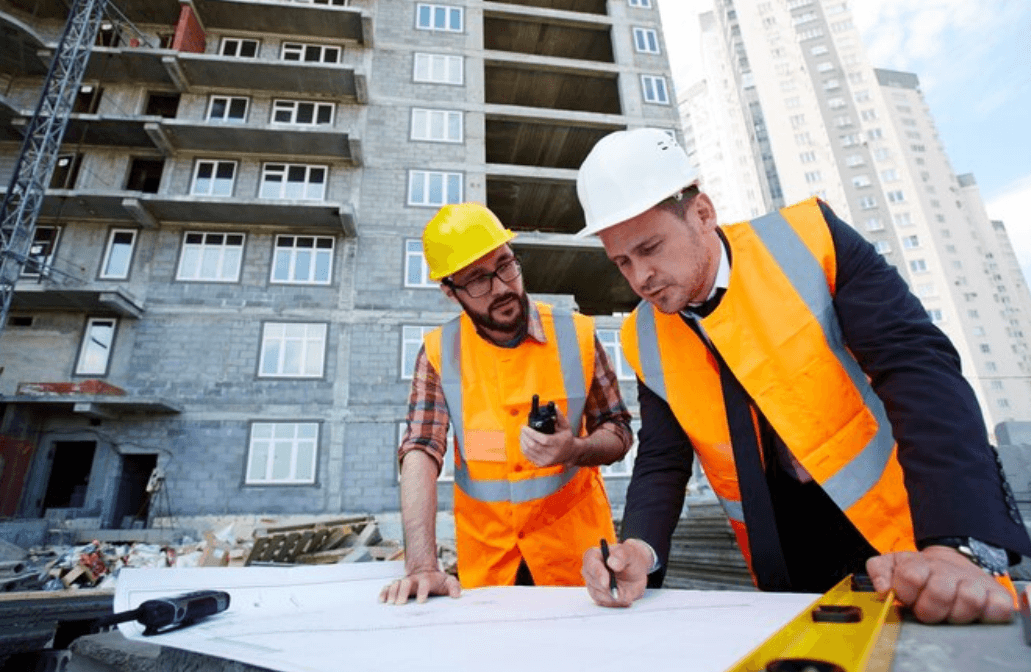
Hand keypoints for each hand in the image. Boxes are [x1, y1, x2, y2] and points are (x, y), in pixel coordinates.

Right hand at [378, 569, 460, 604]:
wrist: (426, 572)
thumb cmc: (438, 581)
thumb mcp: (448, 581)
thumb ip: (454, 586)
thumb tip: (456, 595)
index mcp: (426, 579)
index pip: (424, 583)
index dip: (422, 591)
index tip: (421, 601)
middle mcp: (414, 580)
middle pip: (406, 583)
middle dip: (402, 592)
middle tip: (400, 603)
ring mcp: (404, 582)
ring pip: (396, 584)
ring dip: (392, 593)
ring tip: (390, 603)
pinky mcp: (397, 586)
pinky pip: (389, 587)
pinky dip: (384, 592)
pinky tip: (381, 600)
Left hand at [520, 407, 578, 466]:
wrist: (570, 453)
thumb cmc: (566, 438)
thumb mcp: (565, 427)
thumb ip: (560, 416)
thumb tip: (555, 406)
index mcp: (557, 444)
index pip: (541, 439)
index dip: (530, 433)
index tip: (524, 427)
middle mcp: (552, 454)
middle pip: (533, 445)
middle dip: (524, 436)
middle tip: (522, 429)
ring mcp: (546, 461)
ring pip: (529, 451)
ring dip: (522, 442)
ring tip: (522, 435)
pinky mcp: (542, 464)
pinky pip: (528, 457)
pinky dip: (524, 449)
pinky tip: (524, 442)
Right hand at [581, 538, 650, 606]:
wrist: (636, 572)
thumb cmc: (630, 559)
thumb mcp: (630, 552)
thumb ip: (621, 554)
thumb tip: (612, 562)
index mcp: (593, 556)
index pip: (590, 564)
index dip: (598, 574)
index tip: (606, 583)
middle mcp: (589, 571)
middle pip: (593, 583)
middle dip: (607, 589)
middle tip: (619, 592)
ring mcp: (593, 585)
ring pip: (599, 596)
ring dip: (613, 596)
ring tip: (626, 592)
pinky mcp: (599, 597)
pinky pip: (606, 604)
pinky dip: (617, 602)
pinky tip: (625, 595)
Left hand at [866, 546, 1013, 623]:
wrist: (952, 562)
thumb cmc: (921, 572)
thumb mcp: (894, 565)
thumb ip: (879, 571)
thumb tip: (883, 588)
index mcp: (920, 565)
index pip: (911, 576)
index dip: (906, 593)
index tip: (907, 599)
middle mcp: (948, 571)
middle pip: (940, 592)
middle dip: (930, 609)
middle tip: (929, 609)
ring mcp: (974, 582)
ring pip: (969, 600)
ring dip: (957, 613)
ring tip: (950, 611)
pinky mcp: (997, 595)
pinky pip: (997, 608)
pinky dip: (989, 614)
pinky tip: (976, 613)